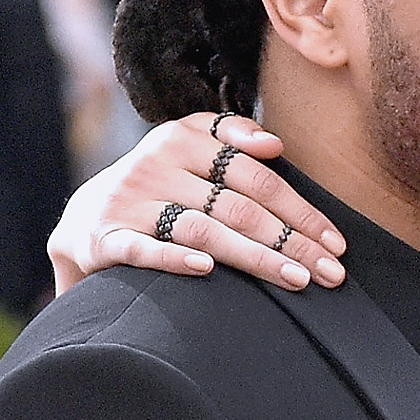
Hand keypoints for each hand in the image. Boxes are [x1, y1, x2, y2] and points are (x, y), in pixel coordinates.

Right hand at [50, 112, 345, 295]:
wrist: (82, 221)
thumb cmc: (157, 189)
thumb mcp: (187, 151)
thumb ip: (230, 139)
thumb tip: (275, 144)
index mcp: (182, 139)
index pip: (255, 176)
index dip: (300, 209)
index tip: (336, 242)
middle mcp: (155, 165)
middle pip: (237, 206)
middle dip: (291, 242)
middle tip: (331, 273)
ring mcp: (128, 202)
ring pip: (202, 230)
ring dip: (255, 257)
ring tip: (296, 280)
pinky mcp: (103, 239)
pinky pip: (143, 250)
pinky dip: (174, 259)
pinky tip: (208, 270)